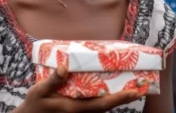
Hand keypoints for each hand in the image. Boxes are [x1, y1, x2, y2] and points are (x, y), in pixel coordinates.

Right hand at [14, 65, 142, 112]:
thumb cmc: (34, 105)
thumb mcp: (39, 91)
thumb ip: (53, 81)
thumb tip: (65, 67)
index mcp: (74, 108)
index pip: (102, 104)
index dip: (119, 99)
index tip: (134, 92)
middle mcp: (81, 112)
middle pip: (107, 106)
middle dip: (124, 97)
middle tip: (140, 86)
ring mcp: (80, 112)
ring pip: (102, 106)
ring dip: (117, 97)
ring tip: (129, 85)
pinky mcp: (78, 110)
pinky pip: (95, 104)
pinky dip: (106, 97)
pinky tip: (108, 87)